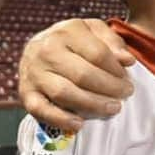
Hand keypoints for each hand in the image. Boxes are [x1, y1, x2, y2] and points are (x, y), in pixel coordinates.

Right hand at [18, 19, 135, 130]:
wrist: (40, 46)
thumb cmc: (76, 42)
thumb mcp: (95, 31)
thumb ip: (113, 41)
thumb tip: (127, 60)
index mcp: (66, 31)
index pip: (98, 54)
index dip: (117, 70)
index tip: (127, 79)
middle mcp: (46, 50)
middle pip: (83, 75)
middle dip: (110, 88)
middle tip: (125, 94)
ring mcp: (34, 72)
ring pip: (65, 93)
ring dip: (93, 104)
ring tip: (113, 108)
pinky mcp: (26, 93)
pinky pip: (41, 110)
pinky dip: (61, 119)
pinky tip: (80, 124)